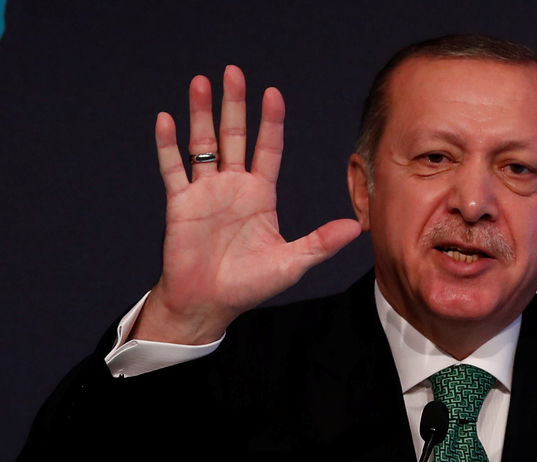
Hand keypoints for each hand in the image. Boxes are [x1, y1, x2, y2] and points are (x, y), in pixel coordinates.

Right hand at [132, 66, 361, 343]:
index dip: (270, 122)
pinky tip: (167, 119)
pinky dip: (168, 145)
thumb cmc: (250, 284)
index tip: (273, 94)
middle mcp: (233, 186)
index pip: (268, 149)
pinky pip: (174, 169)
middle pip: (234, 136)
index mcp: (260, 194)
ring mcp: (205, 192)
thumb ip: (321, 242)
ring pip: (202, 144)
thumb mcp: (292, 262)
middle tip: (234, 72)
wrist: (210, 303)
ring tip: (201, 82)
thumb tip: (357, 227)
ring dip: (201, 114)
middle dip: (234, 105)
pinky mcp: (181, 203)